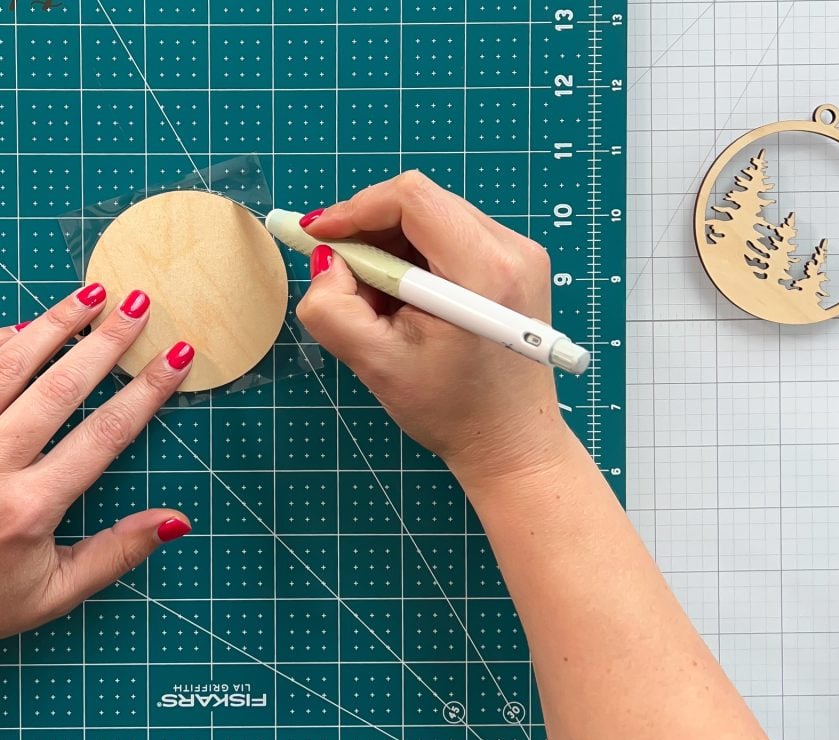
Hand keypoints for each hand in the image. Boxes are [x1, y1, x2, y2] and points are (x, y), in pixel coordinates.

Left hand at [0, 286, 195, 678]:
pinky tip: (17, 328)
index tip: (176, 356)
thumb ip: (118, 552)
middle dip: (107, 342)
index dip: (146, 391)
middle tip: (138, 306)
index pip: (103, 434)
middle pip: (59, 388)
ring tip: (88, 297)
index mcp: (28, 510)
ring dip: (52, 326)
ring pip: (5, 368)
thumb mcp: (54, 594)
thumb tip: (177, 520)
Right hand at [297, 171, 571, 482]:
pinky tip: (404, 300)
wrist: (511, 441)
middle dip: (369, 231)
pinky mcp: (517, 263)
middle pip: (421, 203)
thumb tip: (326, 261)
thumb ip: (332, 308)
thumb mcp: (376, 364)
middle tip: (340, 275)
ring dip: (389, 246)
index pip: (411, 199)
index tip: (319, 237)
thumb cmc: (451, 410)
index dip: (355, 209)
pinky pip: (450, 234)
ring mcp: (520, 252)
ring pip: (433, 217)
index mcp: (484, 271)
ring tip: (375, 299)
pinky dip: (414, 256)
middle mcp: (511, 249)